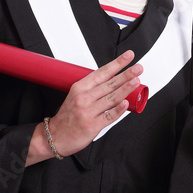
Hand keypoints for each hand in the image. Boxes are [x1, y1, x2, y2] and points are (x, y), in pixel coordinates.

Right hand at [26, 51, 142, 165]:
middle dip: (126, 74)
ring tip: (136, 81)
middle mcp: (84, 98)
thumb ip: (94, 89)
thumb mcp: (76, 96)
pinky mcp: (93, 125)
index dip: (117, 64)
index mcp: (80, 88)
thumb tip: (115, 81)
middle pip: (109, 84)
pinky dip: (118, 110)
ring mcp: (88, 112)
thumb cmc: (67, 116)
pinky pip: (109, 116)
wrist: (54, 136)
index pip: (102, 72)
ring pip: (111, 98)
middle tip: (138, 67)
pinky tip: (126, 103)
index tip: (128, 56)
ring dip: (125, 88)